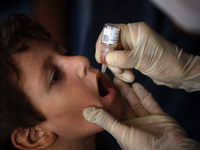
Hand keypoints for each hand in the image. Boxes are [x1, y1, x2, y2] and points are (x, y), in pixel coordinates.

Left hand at [83, 79, 199, 149]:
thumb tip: (86, 112)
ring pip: (136, 102)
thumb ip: (106, 120)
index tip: (100, 88)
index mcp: (124, 128)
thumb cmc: (144, 147)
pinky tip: (137, 85)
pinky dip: (144, 94)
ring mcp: (147, 119)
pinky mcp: (159, 116)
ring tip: (120, 79)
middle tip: (109, 79)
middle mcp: (135, 123)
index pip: (113, 111)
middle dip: (117, 92)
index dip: (107, 99)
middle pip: (124, 104)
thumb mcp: (121, 132)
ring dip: (128, 90)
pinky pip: (150, 103)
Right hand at [95, 22, 199, 91]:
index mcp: (134, 31)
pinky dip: (121, 72)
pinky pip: (119, 64)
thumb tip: (105, 58)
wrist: (179, 73)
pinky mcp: (132, 59)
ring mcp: (131, 49)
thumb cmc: (165, 61)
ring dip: (118, 69)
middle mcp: (131, 38)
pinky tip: (130, 77)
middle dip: (112, 61)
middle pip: (110, 47)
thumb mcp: (142, 59)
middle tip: (119, 71)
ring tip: (128, 76)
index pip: (109, 32)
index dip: (103, 44)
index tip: (102, 58)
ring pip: (113, 58)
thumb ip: (121, 58)